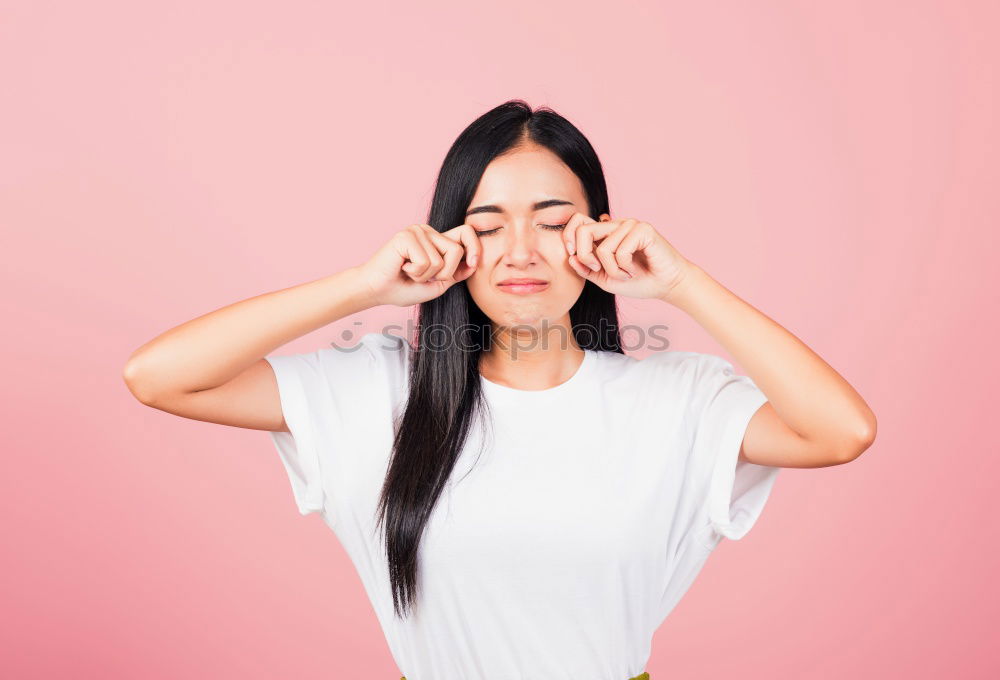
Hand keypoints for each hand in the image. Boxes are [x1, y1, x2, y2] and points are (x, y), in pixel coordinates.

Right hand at [357, 223, 481, 306]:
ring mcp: (417, 231)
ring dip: (425, 275)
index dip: (475, 247)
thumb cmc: (404, 288)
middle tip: (424, 276)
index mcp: (437, 240)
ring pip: (441, 259)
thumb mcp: (438, 284)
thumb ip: (455, 273)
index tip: (473, 264)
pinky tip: (402, 268)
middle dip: (445, 272)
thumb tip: (473, 263)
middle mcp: (428, 231)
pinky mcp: (406, 236)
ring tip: (410, 272)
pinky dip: (416, 272)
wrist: (378, 291)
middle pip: (457, 249)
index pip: (466, 232)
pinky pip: (425, 261)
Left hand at [564, 212, 693, 302]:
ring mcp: (630, 225)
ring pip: (603, 247)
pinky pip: (621, 251)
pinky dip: (625, 267)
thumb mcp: (605, 279)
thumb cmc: (638, 281)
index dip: (569, 238)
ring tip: (625, 274)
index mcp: (605, 232)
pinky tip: (634, 270)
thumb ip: (586, 269)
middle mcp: (616, 225)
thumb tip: (570, 257)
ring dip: (612, 270)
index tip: (575, 258)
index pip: (578, 221)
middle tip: (599, 270)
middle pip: (583, 229)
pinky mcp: (643, 230)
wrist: (666, 286)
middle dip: (585, 256)